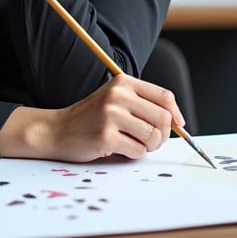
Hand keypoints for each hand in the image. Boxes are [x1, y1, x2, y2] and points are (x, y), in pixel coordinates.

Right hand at [0, 75, 184, 161]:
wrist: (58, 130)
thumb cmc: (91, 117)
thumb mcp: (115, 100)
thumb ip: (142, 104)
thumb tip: (177, 121)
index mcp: (123, 83)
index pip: (164, 96)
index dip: (176, 113)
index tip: (179, 125)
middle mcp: (118, 95)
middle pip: (163, 118)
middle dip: (163, 135)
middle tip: (151, 141)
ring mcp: (111, 115)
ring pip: (153, 136)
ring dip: (148, 146)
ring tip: (134, 144)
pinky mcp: (105, 136)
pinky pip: (138, 151)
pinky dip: (134, 154)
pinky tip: (119, 148)